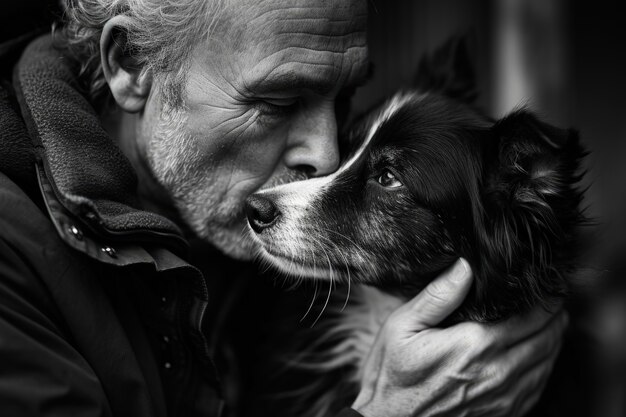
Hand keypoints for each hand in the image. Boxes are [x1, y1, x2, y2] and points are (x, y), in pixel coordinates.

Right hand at [352, 258, 567, 416]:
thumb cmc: (391, 373)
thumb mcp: (402, 326)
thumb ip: (438, 296)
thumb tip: (465, 266)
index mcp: (475, 345)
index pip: (530, 317)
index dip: (544, 299)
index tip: (546, 286)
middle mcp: (496, 372)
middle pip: (546, 339)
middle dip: (554, 317)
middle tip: (554, 300)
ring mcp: (502, 398)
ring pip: (547, 364)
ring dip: (554, 340)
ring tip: (553, 323)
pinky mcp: (502, 414)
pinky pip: (538, 388)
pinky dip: (545, 367)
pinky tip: (538, 356)